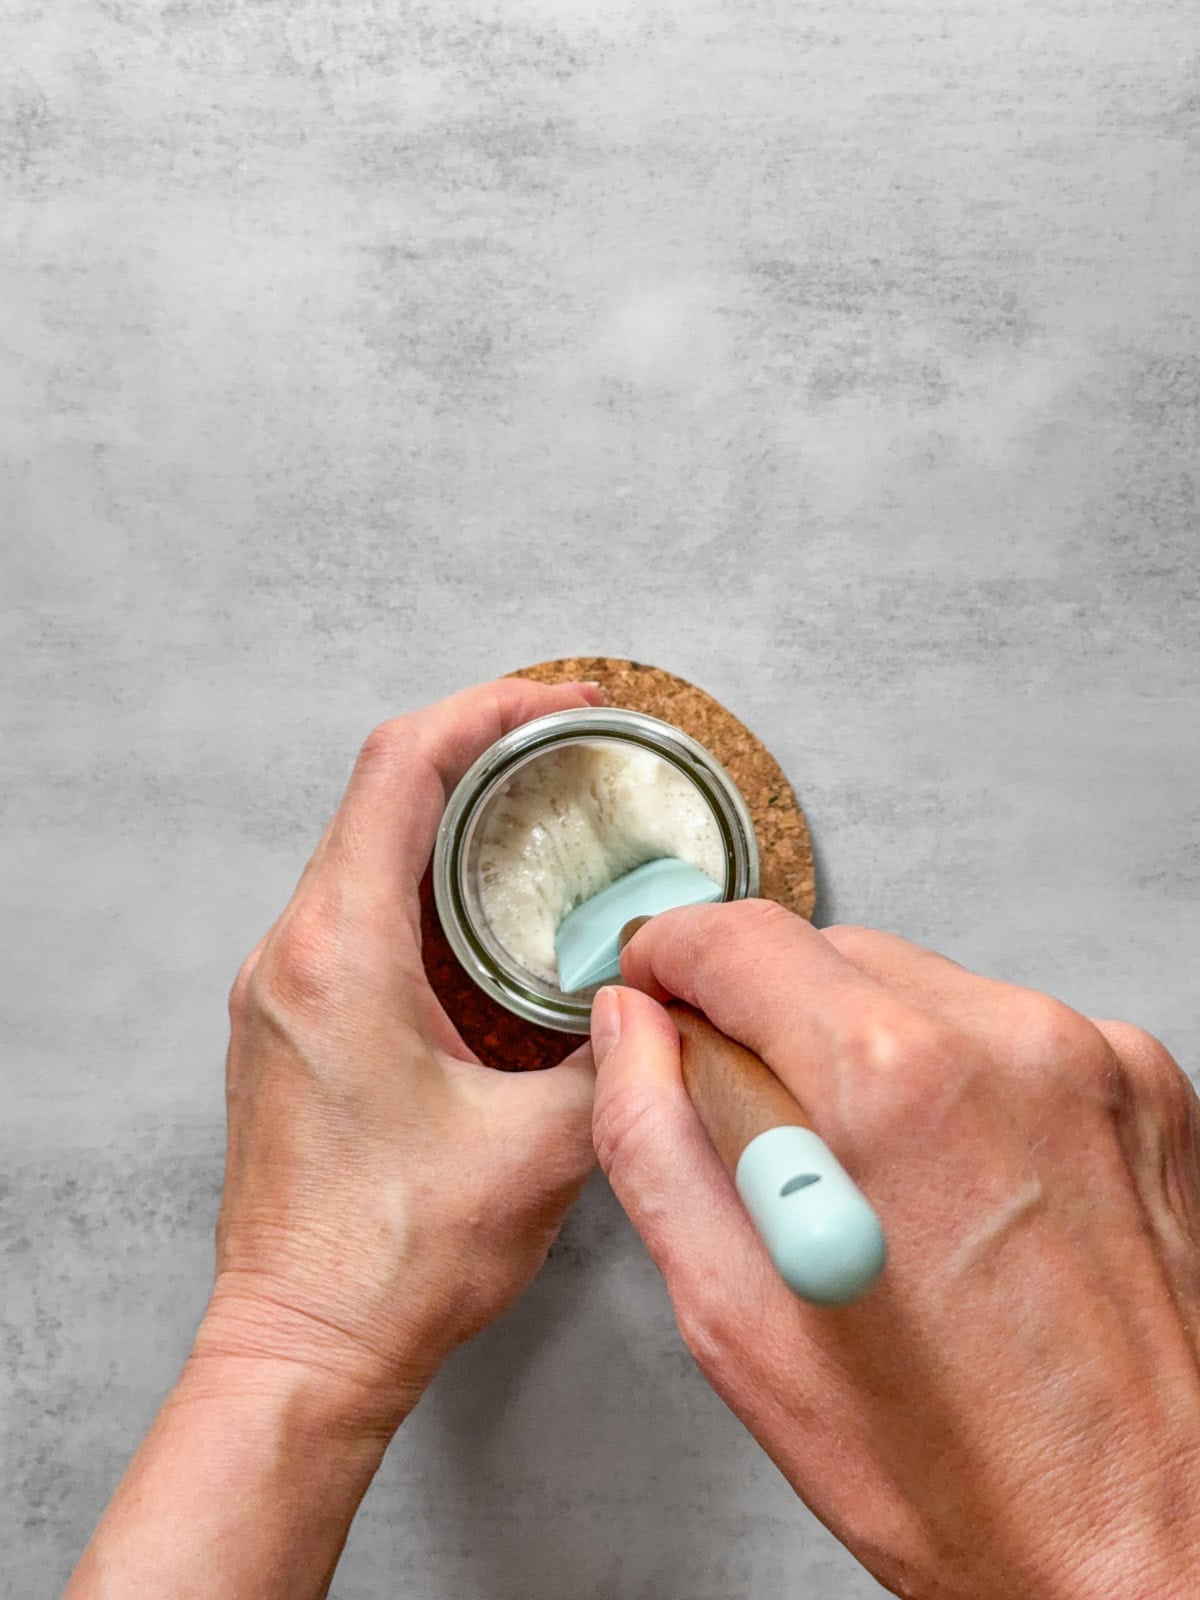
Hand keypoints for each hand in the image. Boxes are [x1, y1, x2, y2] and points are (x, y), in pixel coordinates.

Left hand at [196, 676, 602, 1429]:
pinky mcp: (289, 1025)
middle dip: (477, 753)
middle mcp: (292, 955)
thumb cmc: (391, 1260)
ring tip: (536, 818)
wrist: (302, 1348)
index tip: (560, 703)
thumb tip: (661, 1003)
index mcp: (339, 954)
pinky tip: (486, 917)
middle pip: (377, 795)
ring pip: (362, 852)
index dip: (487, 712)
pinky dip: (422, 886)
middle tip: (564, 748)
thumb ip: (616, 1057)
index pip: (401, 769)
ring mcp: (280, 990)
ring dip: (448, 820)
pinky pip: (353, 913)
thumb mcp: (540, 1150)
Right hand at [591, 901, 1199, 1599]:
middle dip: (767, 1018)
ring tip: (875, 1186)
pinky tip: (958, 1185)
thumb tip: (630, 1031)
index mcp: (890, 1086)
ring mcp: (1092, 1056)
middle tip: (760, 1134)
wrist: (1154, 1545)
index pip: (741, 938)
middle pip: (830, 952)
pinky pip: (1006, 1030)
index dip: (673, 959)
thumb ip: (654, 1141)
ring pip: (918, 987)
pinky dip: (959, 1078)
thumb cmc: (960, 1476)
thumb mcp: (737, 1323)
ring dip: (865, 1051)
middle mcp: (1007, 1042)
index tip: (656, 993)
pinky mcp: (1145, 1083)